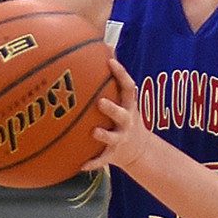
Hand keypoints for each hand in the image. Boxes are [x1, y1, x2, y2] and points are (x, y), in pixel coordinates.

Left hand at [85, 54, 150, 173]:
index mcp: (128, 106)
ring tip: (94, 132)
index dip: (121, 74)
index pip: (128, 87)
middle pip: (122, 113)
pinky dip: (93, 163)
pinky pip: (102, 160)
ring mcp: (121, 139)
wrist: (138, 150)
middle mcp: (127, 121)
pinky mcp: (114, 155)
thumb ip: (110, 82)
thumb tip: (95, 51)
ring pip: (113, 137)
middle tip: (100, 102)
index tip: (111, 62)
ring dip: (104, 135)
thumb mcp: (123, 101)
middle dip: (112, 108)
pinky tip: (80, 166)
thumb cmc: (123, 117)